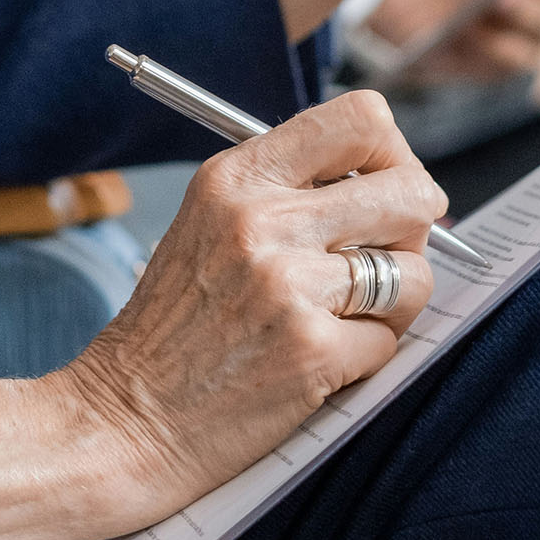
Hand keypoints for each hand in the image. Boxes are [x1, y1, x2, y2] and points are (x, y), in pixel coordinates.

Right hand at [53, 91, 440, 524]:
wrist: (123, 420)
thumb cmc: (174, 328)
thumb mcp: (209, 225)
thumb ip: (289, 192)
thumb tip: (394, 181)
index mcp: (237, 178)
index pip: (361, 119)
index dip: (395, 154)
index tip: (386, 188)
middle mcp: (262, 220)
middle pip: (411, 192)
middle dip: (415, 231)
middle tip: (384, 260)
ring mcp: (289, 287)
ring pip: (415, 273)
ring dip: (396, 304)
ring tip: (344, 319)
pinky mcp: (311, 352)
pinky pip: (391, 341)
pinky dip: (367, 358)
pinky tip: (320, 363)